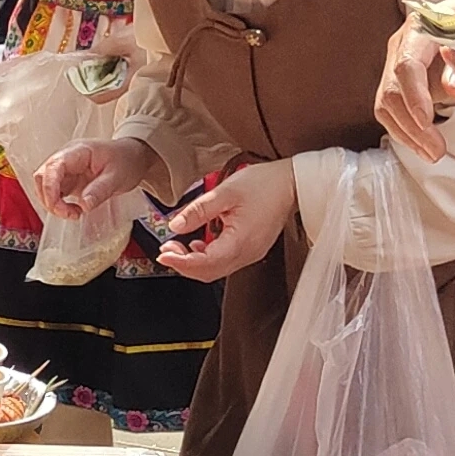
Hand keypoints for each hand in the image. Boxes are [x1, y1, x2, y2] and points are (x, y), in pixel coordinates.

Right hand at [31, 136, 160, 221]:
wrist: (133, 157)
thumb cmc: (126, 159)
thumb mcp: (117, 176)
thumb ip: (100, 190)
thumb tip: (84, 204)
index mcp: (77, 151)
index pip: (53, 166)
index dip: (50, 187)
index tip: (58, 206)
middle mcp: (67, 158)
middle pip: (42, 176)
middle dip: (48, 198)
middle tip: (67, 213)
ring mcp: (66, 170)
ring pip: (45, 186)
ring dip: (53, 203)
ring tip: (74, 213)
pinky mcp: (68, 180)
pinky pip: (55, 193)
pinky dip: (59, 205)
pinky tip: (74, 211)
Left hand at [154, 159, 292, 280]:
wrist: (291, 183)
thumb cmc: (264, 184)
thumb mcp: (225, 192)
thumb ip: (198, 210)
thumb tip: (175, 224)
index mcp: (240, 241)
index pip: (204, 263)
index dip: (180, 262)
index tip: (163, 253)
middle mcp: (247, 253)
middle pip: (208, 272)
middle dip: (183, 264)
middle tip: (166, 248)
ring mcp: (251, 253)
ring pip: (216, 270)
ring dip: (194, 262)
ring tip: (178, 245)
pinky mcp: (252, 249)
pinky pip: (225, 262)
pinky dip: (207, 259)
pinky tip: (199, 244)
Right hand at [374, 0, 454, 160]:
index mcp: (422, 27)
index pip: (408, 65)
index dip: (415, 95)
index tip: (427, 119)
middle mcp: (404, 44)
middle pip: (392, 90)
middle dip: (412, 125)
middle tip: (436, 148)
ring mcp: (399, 62)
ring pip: (387, 105)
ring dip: (407, 134)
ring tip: (433, 153)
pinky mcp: (401, 82)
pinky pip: (392, 111)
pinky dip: (406, 132)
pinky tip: (423, 146)